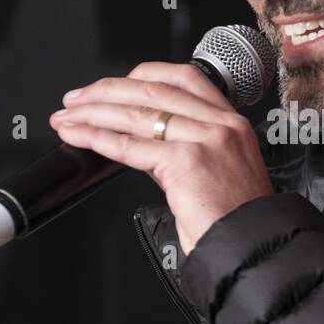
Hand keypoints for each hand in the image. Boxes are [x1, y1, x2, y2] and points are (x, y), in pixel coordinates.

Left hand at [49, 62, 273, 253]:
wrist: (255, 248)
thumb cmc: (237, 221)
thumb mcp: (220, 171)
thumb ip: (187, 149)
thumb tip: (143, 143)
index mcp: (233, 122)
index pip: (184, 78)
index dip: (142, 75)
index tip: (115, 84)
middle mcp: (222, 125)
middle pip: (153, 90)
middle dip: (106, 91)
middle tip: (76, 99)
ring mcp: (205, 141)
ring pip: (137, 114)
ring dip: (94, 113)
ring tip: (68, 118)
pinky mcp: (187, 162)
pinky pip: (130, 145)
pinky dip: (98, 138)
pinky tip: (80, 136)